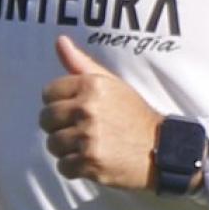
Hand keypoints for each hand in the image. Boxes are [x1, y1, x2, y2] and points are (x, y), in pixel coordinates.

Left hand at [38, 35, 160, 189]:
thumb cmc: (132, 114)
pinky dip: (75, 168)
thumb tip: (59, 41)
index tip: (76, 111)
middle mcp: (87, 109)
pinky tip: (92, 162)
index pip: (48, 93)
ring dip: (66, 150)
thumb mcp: (111, 84)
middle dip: (59, 127)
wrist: (162, 149)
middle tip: (82, 131)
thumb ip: (81, 63)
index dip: (59, 104)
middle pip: (46, 119)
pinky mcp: (90, 162)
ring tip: (88, 146)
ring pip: (52, 144)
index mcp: (91, 85)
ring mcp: (88, 137)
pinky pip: (63, 167)